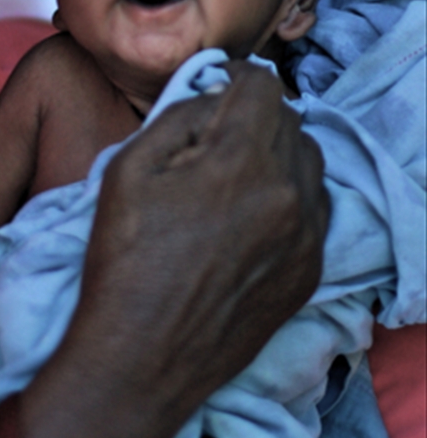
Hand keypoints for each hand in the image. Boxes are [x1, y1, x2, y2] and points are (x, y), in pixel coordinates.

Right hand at [19, 60, 328, 437]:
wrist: (141, 360)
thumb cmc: (123, 261)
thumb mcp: (127, 169)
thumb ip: (180, 115)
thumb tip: (216, 95)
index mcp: (242, 162)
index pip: (263, 85)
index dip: (235, 76)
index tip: (216, 88)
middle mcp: (289, 194)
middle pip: (289, 120)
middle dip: (254, 115)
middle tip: (214, 137)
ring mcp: (306, 237)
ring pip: (309, 161)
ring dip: (277, 152)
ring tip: (234, 174)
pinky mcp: (309, 271)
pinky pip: (315, 207)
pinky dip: (289, 195)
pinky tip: (251, 214)